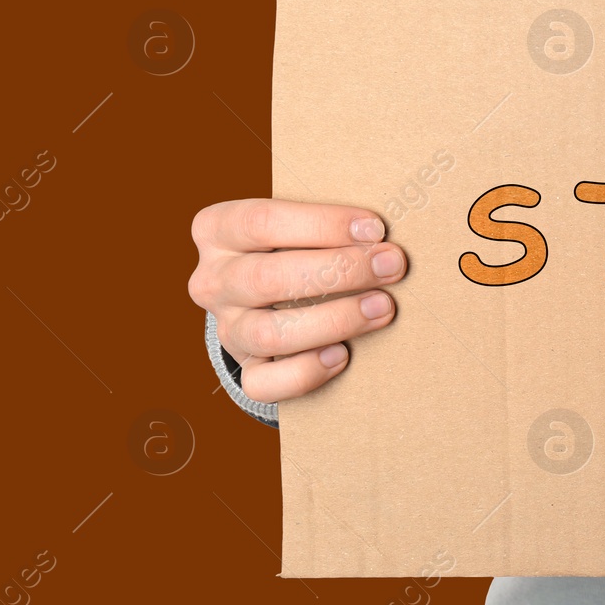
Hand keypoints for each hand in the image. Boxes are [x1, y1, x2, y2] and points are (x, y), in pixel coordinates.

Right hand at [188, 199, 406, 402]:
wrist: (272, 302)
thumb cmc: (299, 249)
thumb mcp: (299, 227)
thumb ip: (329, 226)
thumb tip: (382, 235)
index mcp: (218, 230)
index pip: (262, 221)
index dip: (323, 224)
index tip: (374, 229)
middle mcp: (213, 281)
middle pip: (267, 276)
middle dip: (339, 270)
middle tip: (391, 266)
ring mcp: (226, 329)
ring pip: (268, 333)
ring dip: (335, 320)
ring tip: (381, 307)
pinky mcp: (245, 369)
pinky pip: (265, 383)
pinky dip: (307, 372)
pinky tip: (343, 355)